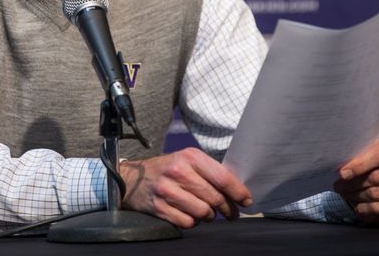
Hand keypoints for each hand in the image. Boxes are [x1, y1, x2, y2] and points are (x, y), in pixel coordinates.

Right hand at [119, 147, 252, 227]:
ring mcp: (168, 190)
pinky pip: (187, 222)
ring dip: (209, 216)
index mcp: (190, 157)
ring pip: (203, 212)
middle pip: (214, 198)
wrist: (132, 179)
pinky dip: (193, 222)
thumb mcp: (186, 160)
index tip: (246, 201)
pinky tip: (191, 215)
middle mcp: (179, 172)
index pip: (222, 177)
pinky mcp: (159, 207)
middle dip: (227, 209)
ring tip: (208, 213)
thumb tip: (236, 190)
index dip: (238, 192)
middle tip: (231, 213)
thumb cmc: (167, 169)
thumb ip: (208, 171)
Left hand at [333, 137, 378, 224]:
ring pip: (376, 193)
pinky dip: (367, 209)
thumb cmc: (367, 161)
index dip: (360, 165)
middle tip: (338, 186)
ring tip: (346, 194)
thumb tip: (343, 172)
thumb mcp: (361, 154)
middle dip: (352, 184)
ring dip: (357, 196)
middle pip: (375, 177)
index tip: (343, 174)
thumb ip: (355, 158)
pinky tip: (358, 207)